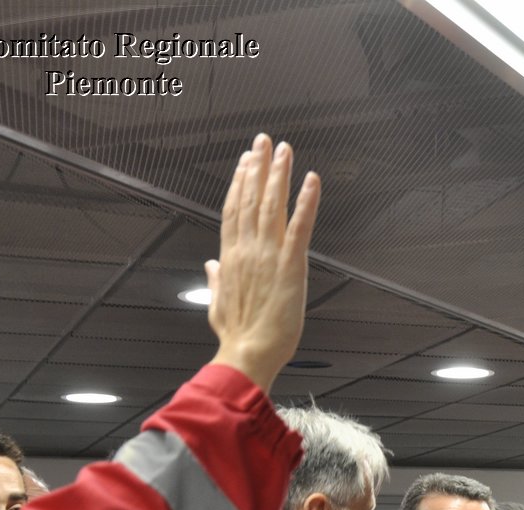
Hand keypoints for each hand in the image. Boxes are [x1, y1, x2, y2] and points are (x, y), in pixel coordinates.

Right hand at [207, 133, 320, 392]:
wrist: (248, 354)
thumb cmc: (236, 335)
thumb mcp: (217, 304)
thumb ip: (215, 280)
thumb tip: (210, 265)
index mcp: (230, 257)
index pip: (234, 210)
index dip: (240, 182)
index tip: (244, 161)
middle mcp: (247, 249)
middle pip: (251, 199)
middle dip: (258, 167)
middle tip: (264, 141)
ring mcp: (268, 255)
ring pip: (272, 206)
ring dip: (279, 175)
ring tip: (284, 149)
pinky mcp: (290, 266)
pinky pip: (300, 228)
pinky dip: (307, 202)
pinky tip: (312, 180)